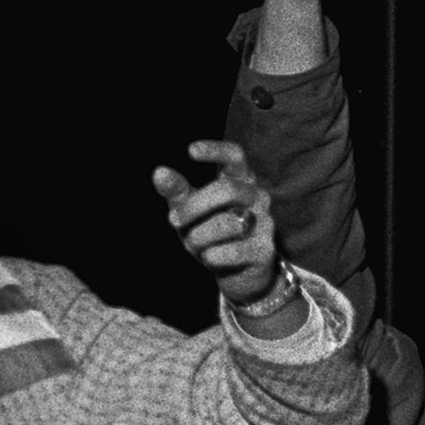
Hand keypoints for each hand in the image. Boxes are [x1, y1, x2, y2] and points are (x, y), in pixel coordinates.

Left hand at [153, 143, 286, 311]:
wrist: (238, 273)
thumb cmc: (210, 233)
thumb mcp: (189, 211)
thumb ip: (177, 192)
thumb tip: (159, 172)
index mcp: (240, 181)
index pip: (235, 156)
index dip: (216, 150)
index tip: (191, 151)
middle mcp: (257, 197)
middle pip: (227, 189)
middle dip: (194, 205)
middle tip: (173, 220)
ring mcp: (265, 223)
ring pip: (227, 223)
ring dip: (199, 236)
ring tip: (194, 244)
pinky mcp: (265, 250)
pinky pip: (234, 250)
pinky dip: (213, 255)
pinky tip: (209, 257)